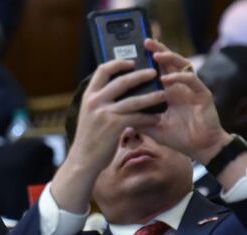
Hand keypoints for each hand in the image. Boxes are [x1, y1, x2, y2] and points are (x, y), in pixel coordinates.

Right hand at [67, 59, 164, 175]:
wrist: (82, 160)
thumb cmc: (89, 138)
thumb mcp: (89, 115)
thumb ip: (101, 102)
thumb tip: (120, 90)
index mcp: (88, 96)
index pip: (102, 70)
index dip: (118, 63)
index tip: (131, 62)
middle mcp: (95, 102)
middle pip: (122, 80)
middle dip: (141, 75)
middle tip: (154, 73)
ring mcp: (105, 113)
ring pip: (134, 99)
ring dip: (152, 96)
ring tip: (164, 94)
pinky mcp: (114, 125)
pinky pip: (137, 117)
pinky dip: (149, 117)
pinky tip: (157, 118)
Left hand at [140, 39, 230, 163]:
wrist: (198, 148)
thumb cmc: (175, 136)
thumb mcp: (149, 126)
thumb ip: (134, 117)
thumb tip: (111, 113)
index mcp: (166, 91)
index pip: (155, 70)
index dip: (146, 61)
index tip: (130, 54)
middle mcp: (179, 86)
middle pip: (168, 63)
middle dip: (157, 51)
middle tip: (145, 42)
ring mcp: (191, 88)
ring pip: (182, 66)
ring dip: (169, 59)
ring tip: (155, 56)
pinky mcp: (202, 94)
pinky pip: (192, 81)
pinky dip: (179, 78)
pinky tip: (167, 78)